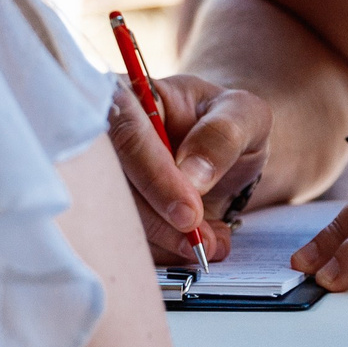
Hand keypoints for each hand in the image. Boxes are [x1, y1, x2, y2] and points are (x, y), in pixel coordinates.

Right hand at [109, 75, 271, 267]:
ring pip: (115, 217)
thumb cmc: (229, 122)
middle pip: (110, 184)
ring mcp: (102, 175)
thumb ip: (222, 135)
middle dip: (159, 220)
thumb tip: (192, 175)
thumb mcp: (245, 115)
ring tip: (213, 243)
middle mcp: (105, 136)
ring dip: (164, 241)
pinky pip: (125, 238)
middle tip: (203, 242)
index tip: (189, 213)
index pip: (127, 134)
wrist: (223, 151)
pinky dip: (165, 250)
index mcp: (132, 96)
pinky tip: (201, 244)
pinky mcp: (111, 208)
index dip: (155, 178)